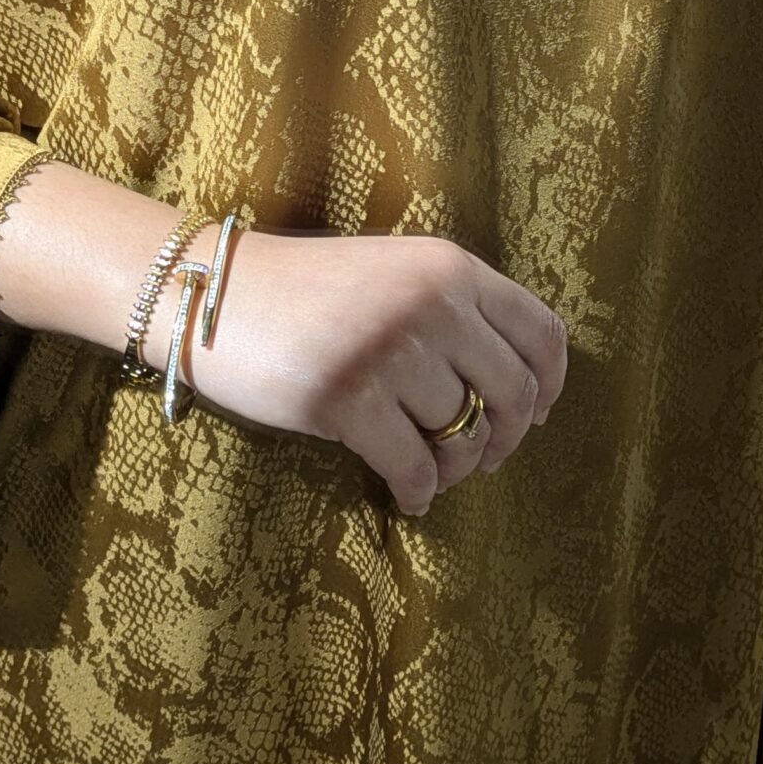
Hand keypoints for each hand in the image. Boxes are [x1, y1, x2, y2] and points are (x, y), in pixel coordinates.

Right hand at [160, 226, 568, 515]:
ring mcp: (389, 349)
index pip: (541, 333)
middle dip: (505, 440)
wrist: (212, 293)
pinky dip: (418, 491)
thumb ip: (455, 313)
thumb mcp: (393, 276)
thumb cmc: (307, 293)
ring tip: (435, 475)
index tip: (537, 417)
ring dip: (457, 469)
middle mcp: (430, 302)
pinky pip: (413, 465)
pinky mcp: (346, 397)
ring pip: (465, 436)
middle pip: (513, 394)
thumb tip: (528, 398)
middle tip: (479, 459)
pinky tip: (408, 496)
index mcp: (449, 267)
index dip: (549, 386)